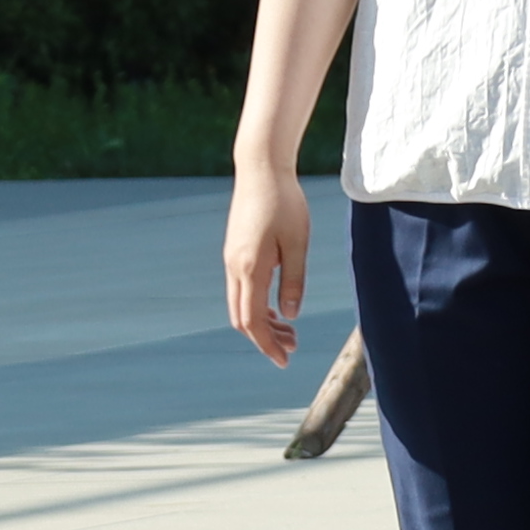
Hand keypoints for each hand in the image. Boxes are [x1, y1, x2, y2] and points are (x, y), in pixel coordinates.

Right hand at [222, 156, 314, 367]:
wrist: (261, 169)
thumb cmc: (285, 203)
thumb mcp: (296, 243)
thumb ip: (293, 280)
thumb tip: (291, 315)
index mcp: (250, 269)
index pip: (253, 322)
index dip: (267, 345)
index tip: (284, 361)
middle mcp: (234, 267)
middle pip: (243, 318)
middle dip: (265, 338)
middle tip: (292, 347)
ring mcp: (232, 259)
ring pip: (240, 304)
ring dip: (262, 322)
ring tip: (289, 331)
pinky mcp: (235, 251)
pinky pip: (241, 289)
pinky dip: (257, 305)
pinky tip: (277, 307)